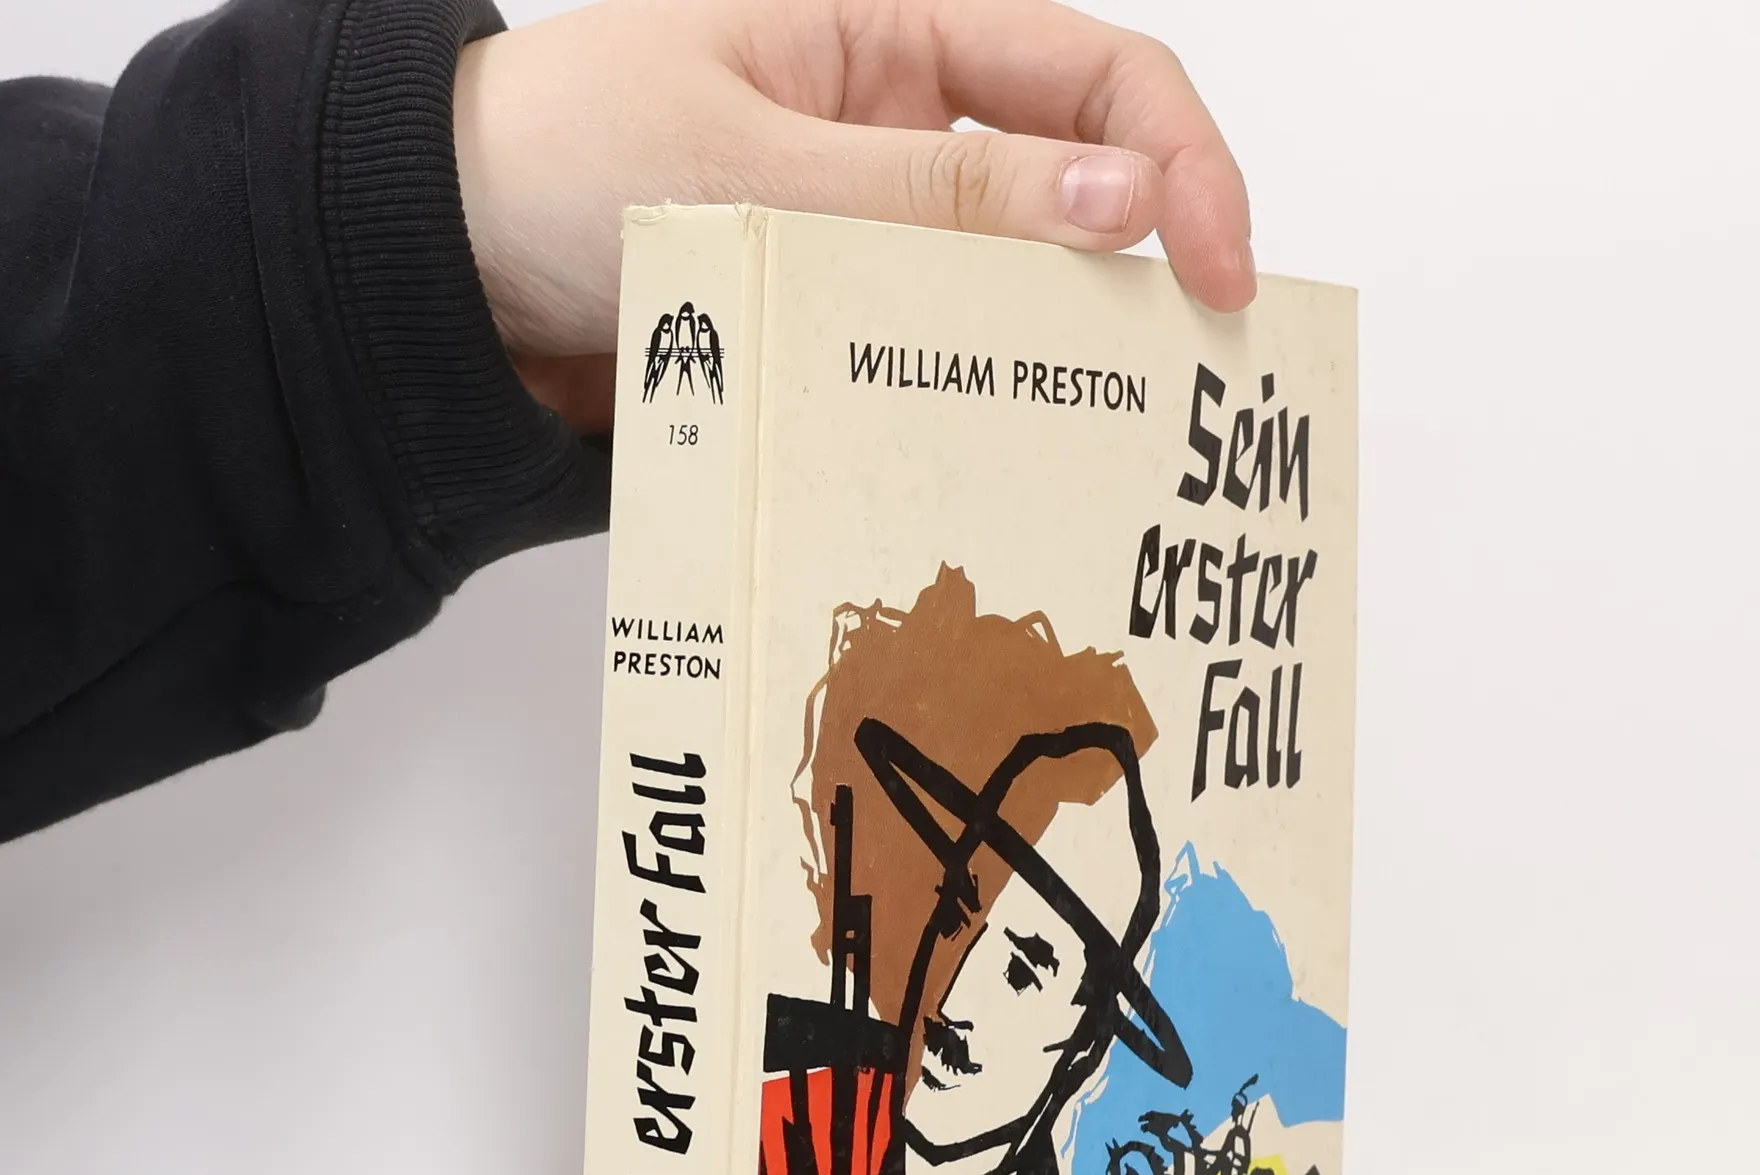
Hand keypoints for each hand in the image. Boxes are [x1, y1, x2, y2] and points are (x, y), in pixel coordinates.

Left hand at [452, 0, 1253, 431]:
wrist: (438, 268)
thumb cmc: (557, 161)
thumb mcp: (757, 167)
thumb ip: (938, 192)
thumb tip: (1124, 202)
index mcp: (887, 27)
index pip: (1091, 77)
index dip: (1180, 164)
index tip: (1219, 273)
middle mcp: (897, 121)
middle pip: (1076, 181)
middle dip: (1147, 268)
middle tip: (1187, 380)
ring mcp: (869, 223)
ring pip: (1013, 280)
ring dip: (1061, 349)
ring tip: (1100, 433)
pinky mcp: (834, 311)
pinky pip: (936, 345)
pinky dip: (974, 394)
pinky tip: (992, 447)